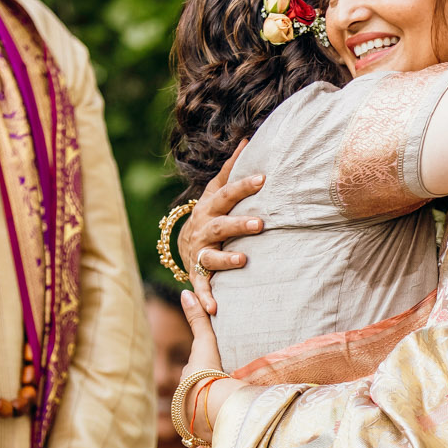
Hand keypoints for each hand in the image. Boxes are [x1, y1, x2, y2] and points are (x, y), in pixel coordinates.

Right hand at [177, 143, 265, 314]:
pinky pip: (202, 287)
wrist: (184, 243)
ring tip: (242, 262)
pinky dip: (206, 299)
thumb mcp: (217, 190)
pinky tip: (215, 309)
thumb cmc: (210, 212)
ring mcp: (200, 252)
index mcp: (211, 207)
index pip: (227, 193)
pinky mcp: (198, 274)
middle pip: (221, 225)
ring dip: (225, 260)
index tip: (263, 178)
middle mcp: (204, 229)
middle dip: (239, 224)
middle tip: (261, 223)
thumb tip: (249, 138)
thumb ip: (232, 168)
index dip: (244, 185)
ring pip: (211, 256)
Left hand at [178, 289, 249, 444]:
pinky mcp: (202, 435)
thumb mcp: (204, 343)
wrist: (209, 408)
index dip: (206, 368)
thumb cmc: (206, 373)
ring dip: (212, 409)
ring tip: (230, 408)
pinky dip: (216, 425)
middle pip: (198, 390)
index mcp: (187, 378)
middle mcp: (185, 398)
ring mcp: (192, 418)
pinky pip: (209, 428)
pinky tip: (227, 427)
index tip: (217, 369)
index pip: (196, 370)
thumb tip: (185, 292)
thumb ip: (198, 320)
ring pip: (202, 409)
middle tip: (226, 386)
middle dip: (208, 389)